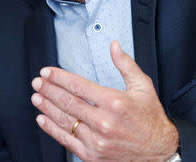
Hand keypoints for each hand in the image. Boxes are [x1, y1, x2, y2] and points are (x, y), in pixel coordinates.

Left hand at [31, 40, 178, 160]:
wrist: (159, 151)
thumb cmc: (150, 117)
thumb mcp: (142, 86)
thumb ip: (125, 64)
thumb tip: (113, 45)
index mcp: (114, 102)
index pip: (78, 86)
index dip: (59, 77)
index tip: (47, 72)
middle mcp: (103, 122)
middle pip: (68, 102)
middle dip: (49, 90)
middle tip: (37, 82)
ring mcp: (97, 141)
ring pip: (65, 120)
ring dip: (47, 107)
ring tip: (36, 96)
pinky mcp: (93, 156)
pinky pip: (67, 141)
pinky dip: (52, 129)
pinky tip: (43, 119)